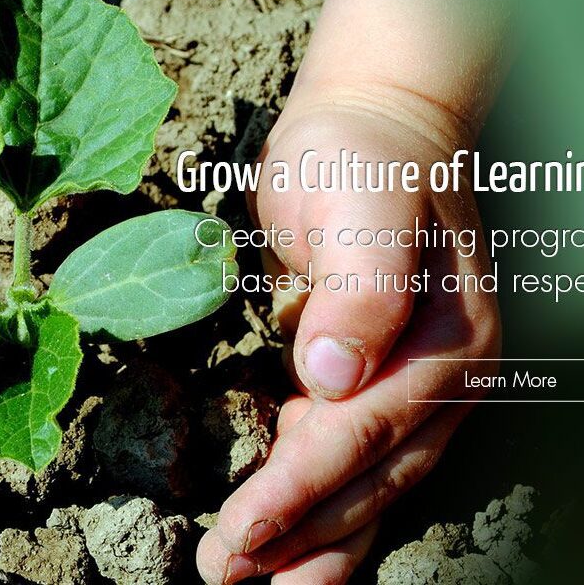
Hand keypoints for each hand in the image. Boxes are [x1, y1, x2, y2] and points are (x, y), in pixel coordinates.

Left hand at [195, 89, 500, 583]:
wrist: (369, 129)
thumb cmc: (359, 157)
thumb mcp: (362, 198)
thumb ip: (364, 285)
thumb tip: (334, 376)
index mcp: (446, 339)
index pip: (363, 433)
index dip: (300, 490)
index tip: (240, 532)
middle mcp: (442, 376)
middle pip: (368, 478)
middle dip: (297, 535)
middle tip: (223, 575)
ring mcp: (415, 384)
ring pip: (366, 485)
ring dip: (310, 539)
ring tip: (253, 579)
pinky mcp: (379, 380)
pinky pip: (353, 459)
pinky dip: (317, 502)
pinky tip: (283, 532)